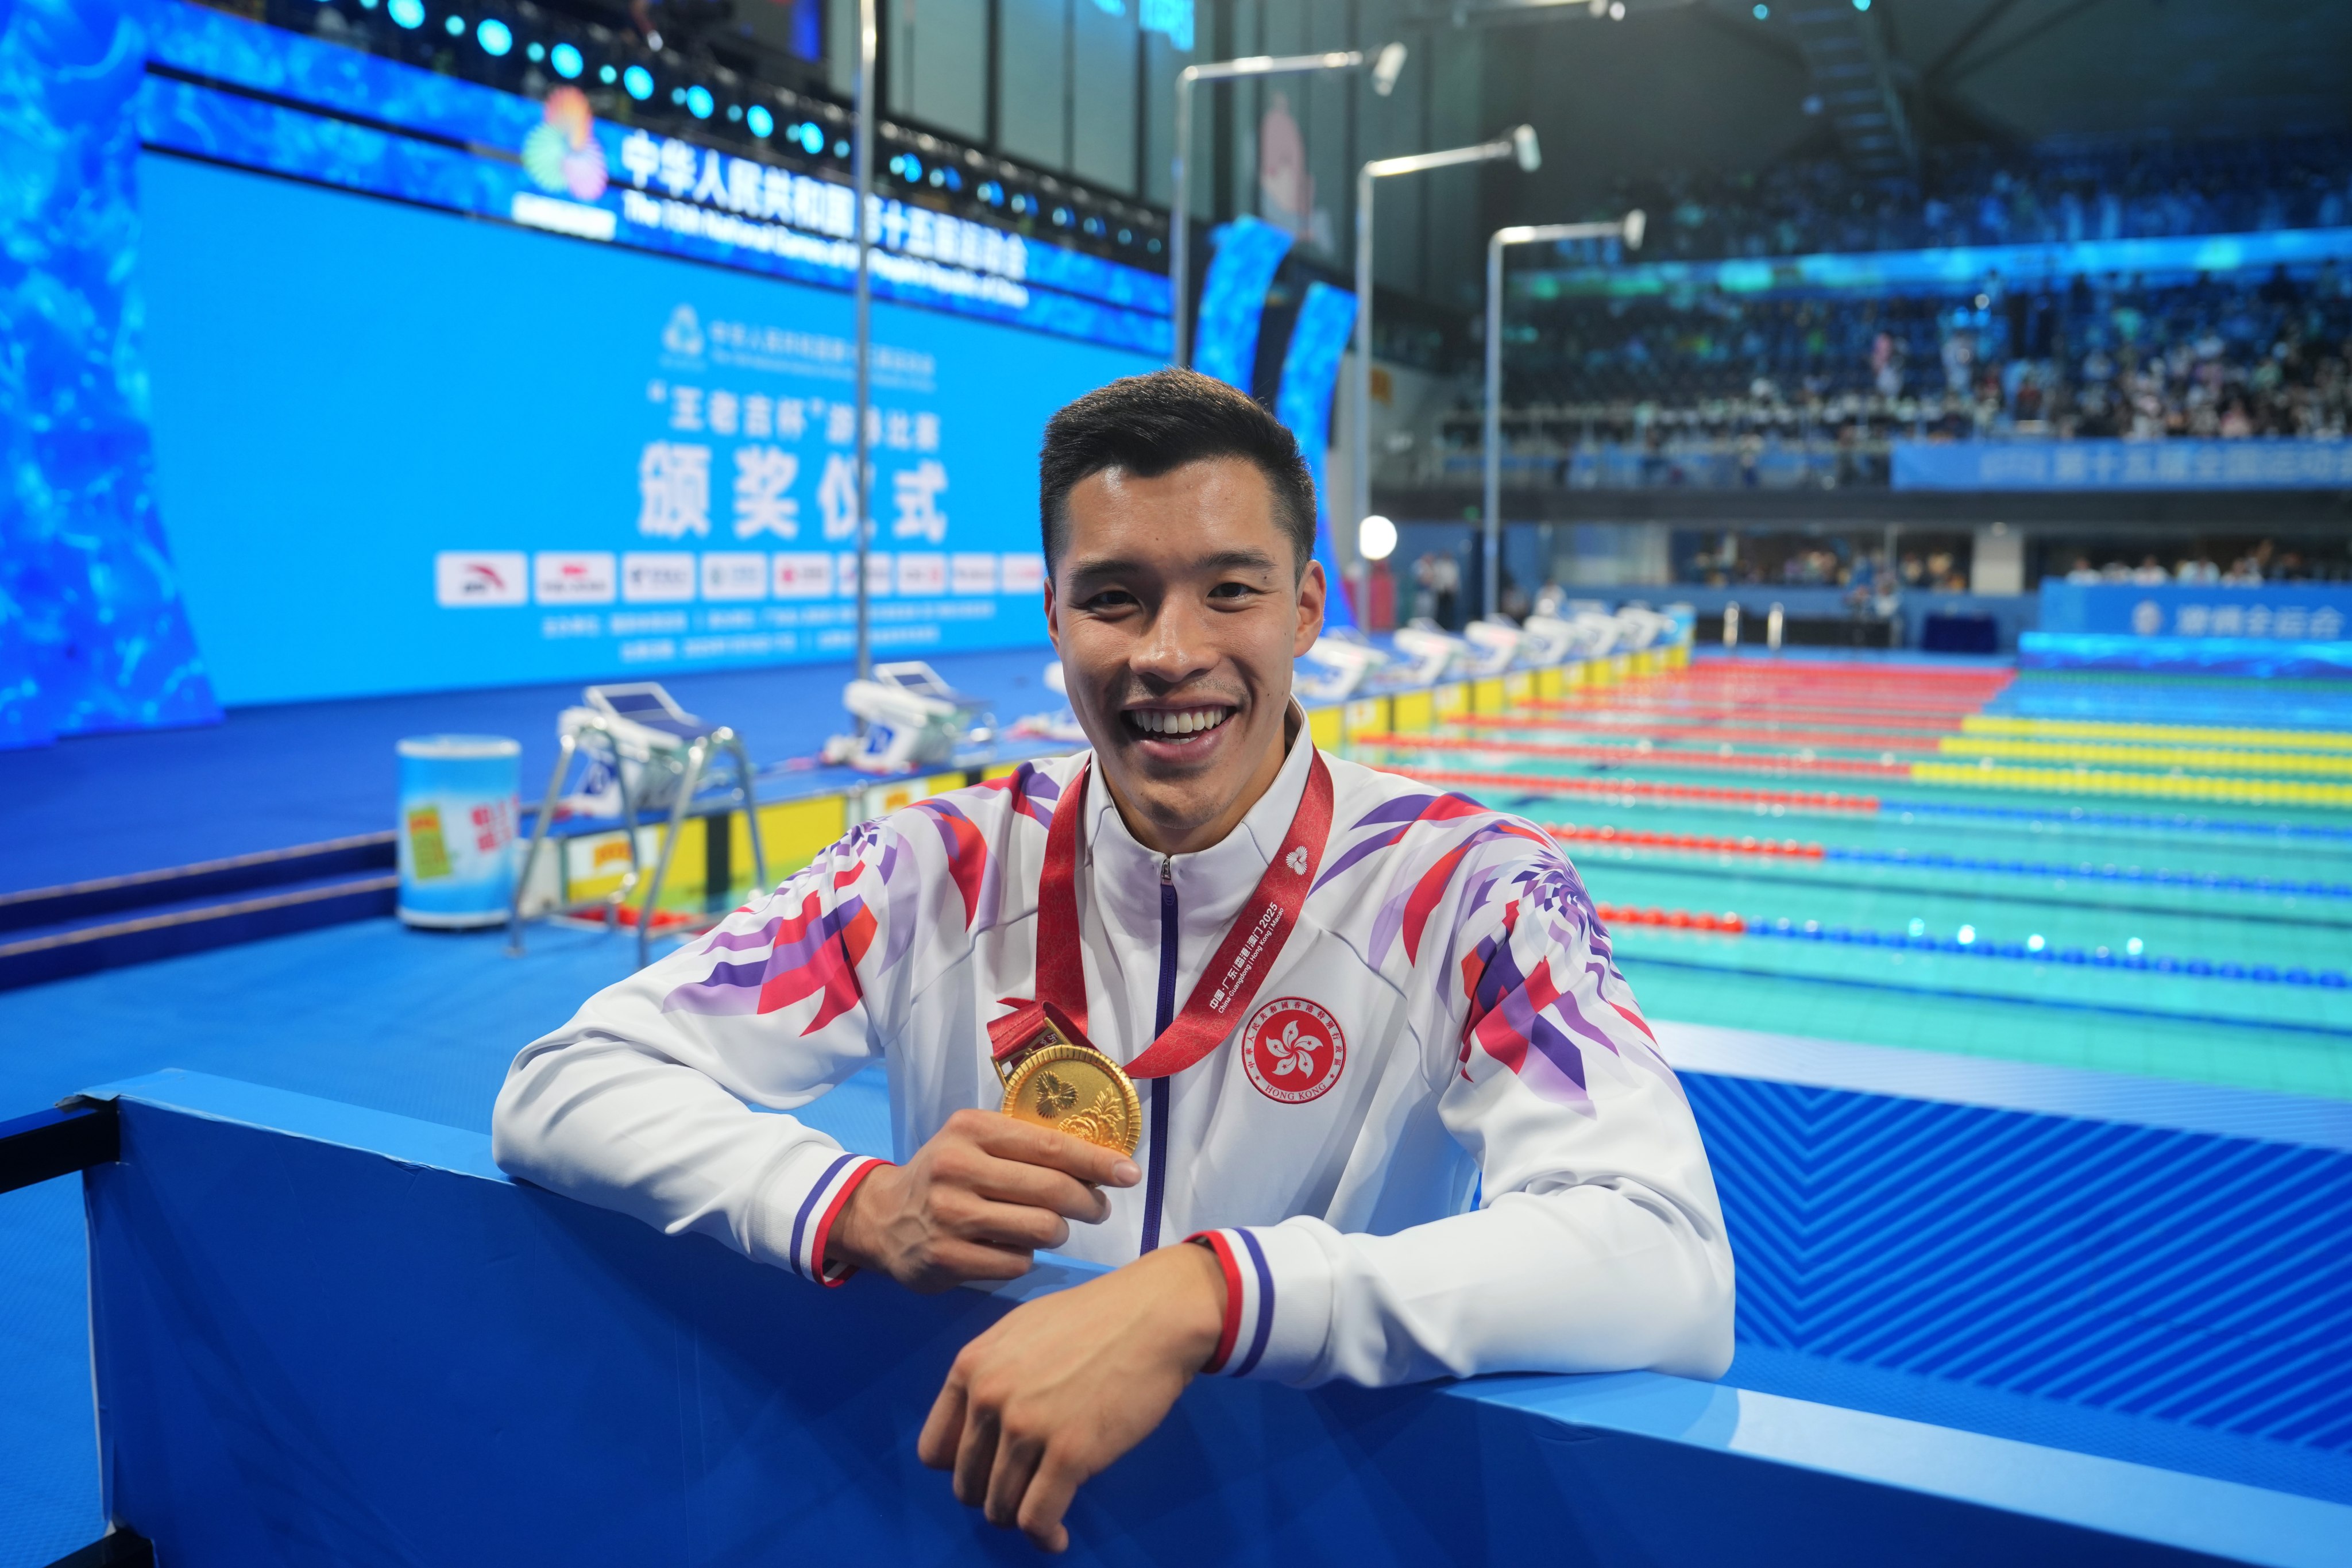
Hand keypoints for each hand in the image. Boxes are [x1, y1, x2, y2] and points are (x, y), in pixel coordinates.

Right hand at [826, 1109, 1140, 1292]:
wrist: (883, 1219)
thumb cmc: (947, 1175)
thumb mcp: (976, 1142)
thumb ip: (1028, 1145)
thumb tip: (1102, 1161)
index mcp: (972, 1130)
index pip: (1051, 1146)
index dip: (1097, 1161)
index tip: (1129, 1173)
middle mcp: (957, 1168)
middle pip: (1053, 1190)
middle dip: (1089, 1203)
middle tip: (1098, 1209)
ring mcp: (950, 1215)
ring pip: (1041, 1229)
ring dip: (1058, 1232)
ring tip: (1053, 1228)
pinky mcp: (947, 1258)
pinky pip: (1017, 1263)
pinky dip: (1026, 1258)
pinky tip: (1014, 1249)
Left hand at [918, 1242, 1227, 1552]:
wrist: (1154, 1314)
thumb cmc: (1096, 1317)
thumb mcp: (1021, 1330)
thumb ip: (991, 1373)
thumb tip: (979, 1421)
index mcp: (972, 1367)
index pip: (935, 1449)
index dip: (960, 1469)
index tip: (988, 1472)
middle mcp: (990, 1398)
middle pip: (967, 1484)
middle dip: (993, 1496)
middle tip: (1024, 1492)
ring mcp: (1028, 1427)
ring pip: (1000, 1506)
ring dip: (1020, 1519)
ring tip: (1043, 1517)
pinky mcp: (1069, 1453)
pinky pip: (1037, 1517)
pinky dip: (1044, 1537)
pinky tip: (1056, 1537)